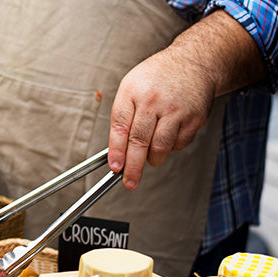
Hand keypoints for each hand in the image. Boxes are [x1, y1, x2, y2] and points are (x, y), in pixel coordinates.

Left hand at [107, 48, 214, 189]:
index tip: (116, 168)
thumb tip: (117, 151)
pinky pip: (178, 144)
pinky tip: (169, 136)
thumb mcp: (131, 87)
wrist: (194, 61)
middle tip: (129, 182)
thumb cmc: (156, 78)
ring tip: (150, 158)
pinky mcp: (194, 117)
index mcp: (132, 91)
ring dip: (153, 159)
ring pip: (160, 146)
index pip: (120, 127)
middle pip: (139, 141)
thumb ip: (123, 116)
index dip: (116, 151)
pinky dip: (171, 148)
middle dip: (133, 167)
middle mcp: (153, 100)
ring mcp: (176, 109)